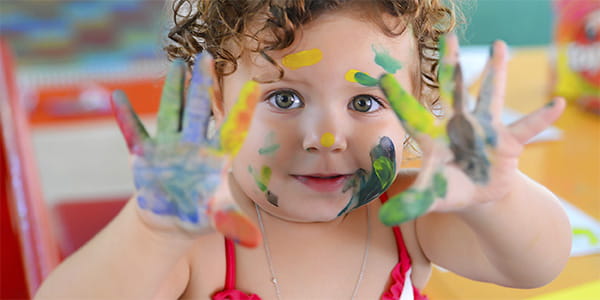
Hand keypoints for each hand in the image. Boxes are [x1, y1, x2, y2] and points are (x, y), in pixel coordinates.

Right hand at [111, 53, 260, 246]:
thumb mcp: (217, 219)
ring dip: (172, 90)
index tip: (251, 87)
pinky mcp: (145, 154)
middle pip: (199, 110)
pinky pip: (133, 132)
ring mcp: (169, 146)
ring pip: (171, 112)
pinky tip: (118, 97)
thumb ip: (233, 225)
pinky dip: (124, 117)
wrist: (171, 220)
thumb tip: (253, 242)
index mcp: (215, 157)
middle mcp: (193, 144)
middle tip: (206, 58)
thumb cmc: (199, 215)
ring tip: (176, 64)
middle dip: (202, 85)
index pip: (230, 129)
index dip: (239, 110)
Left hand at [377, 35, 564, 224]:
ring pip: (489, 96)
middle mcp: (457, 125)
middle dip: (449, 65)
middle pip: (452, 90)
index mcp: (433, 137)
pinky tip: (558, 103)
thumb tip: (387, 218)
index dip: (398, 97)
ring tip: (499, 46)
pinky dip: (541, 117)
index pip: (412, 114)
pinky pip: (526, 127)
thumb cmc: (449, 188)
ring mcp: (483, 129)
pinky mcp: (506, 141)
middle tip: (447, 36)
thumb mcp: (431, 196)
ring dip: (495, 72)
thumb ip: (413, 202)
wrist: (477, 193)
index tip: (381, 74)